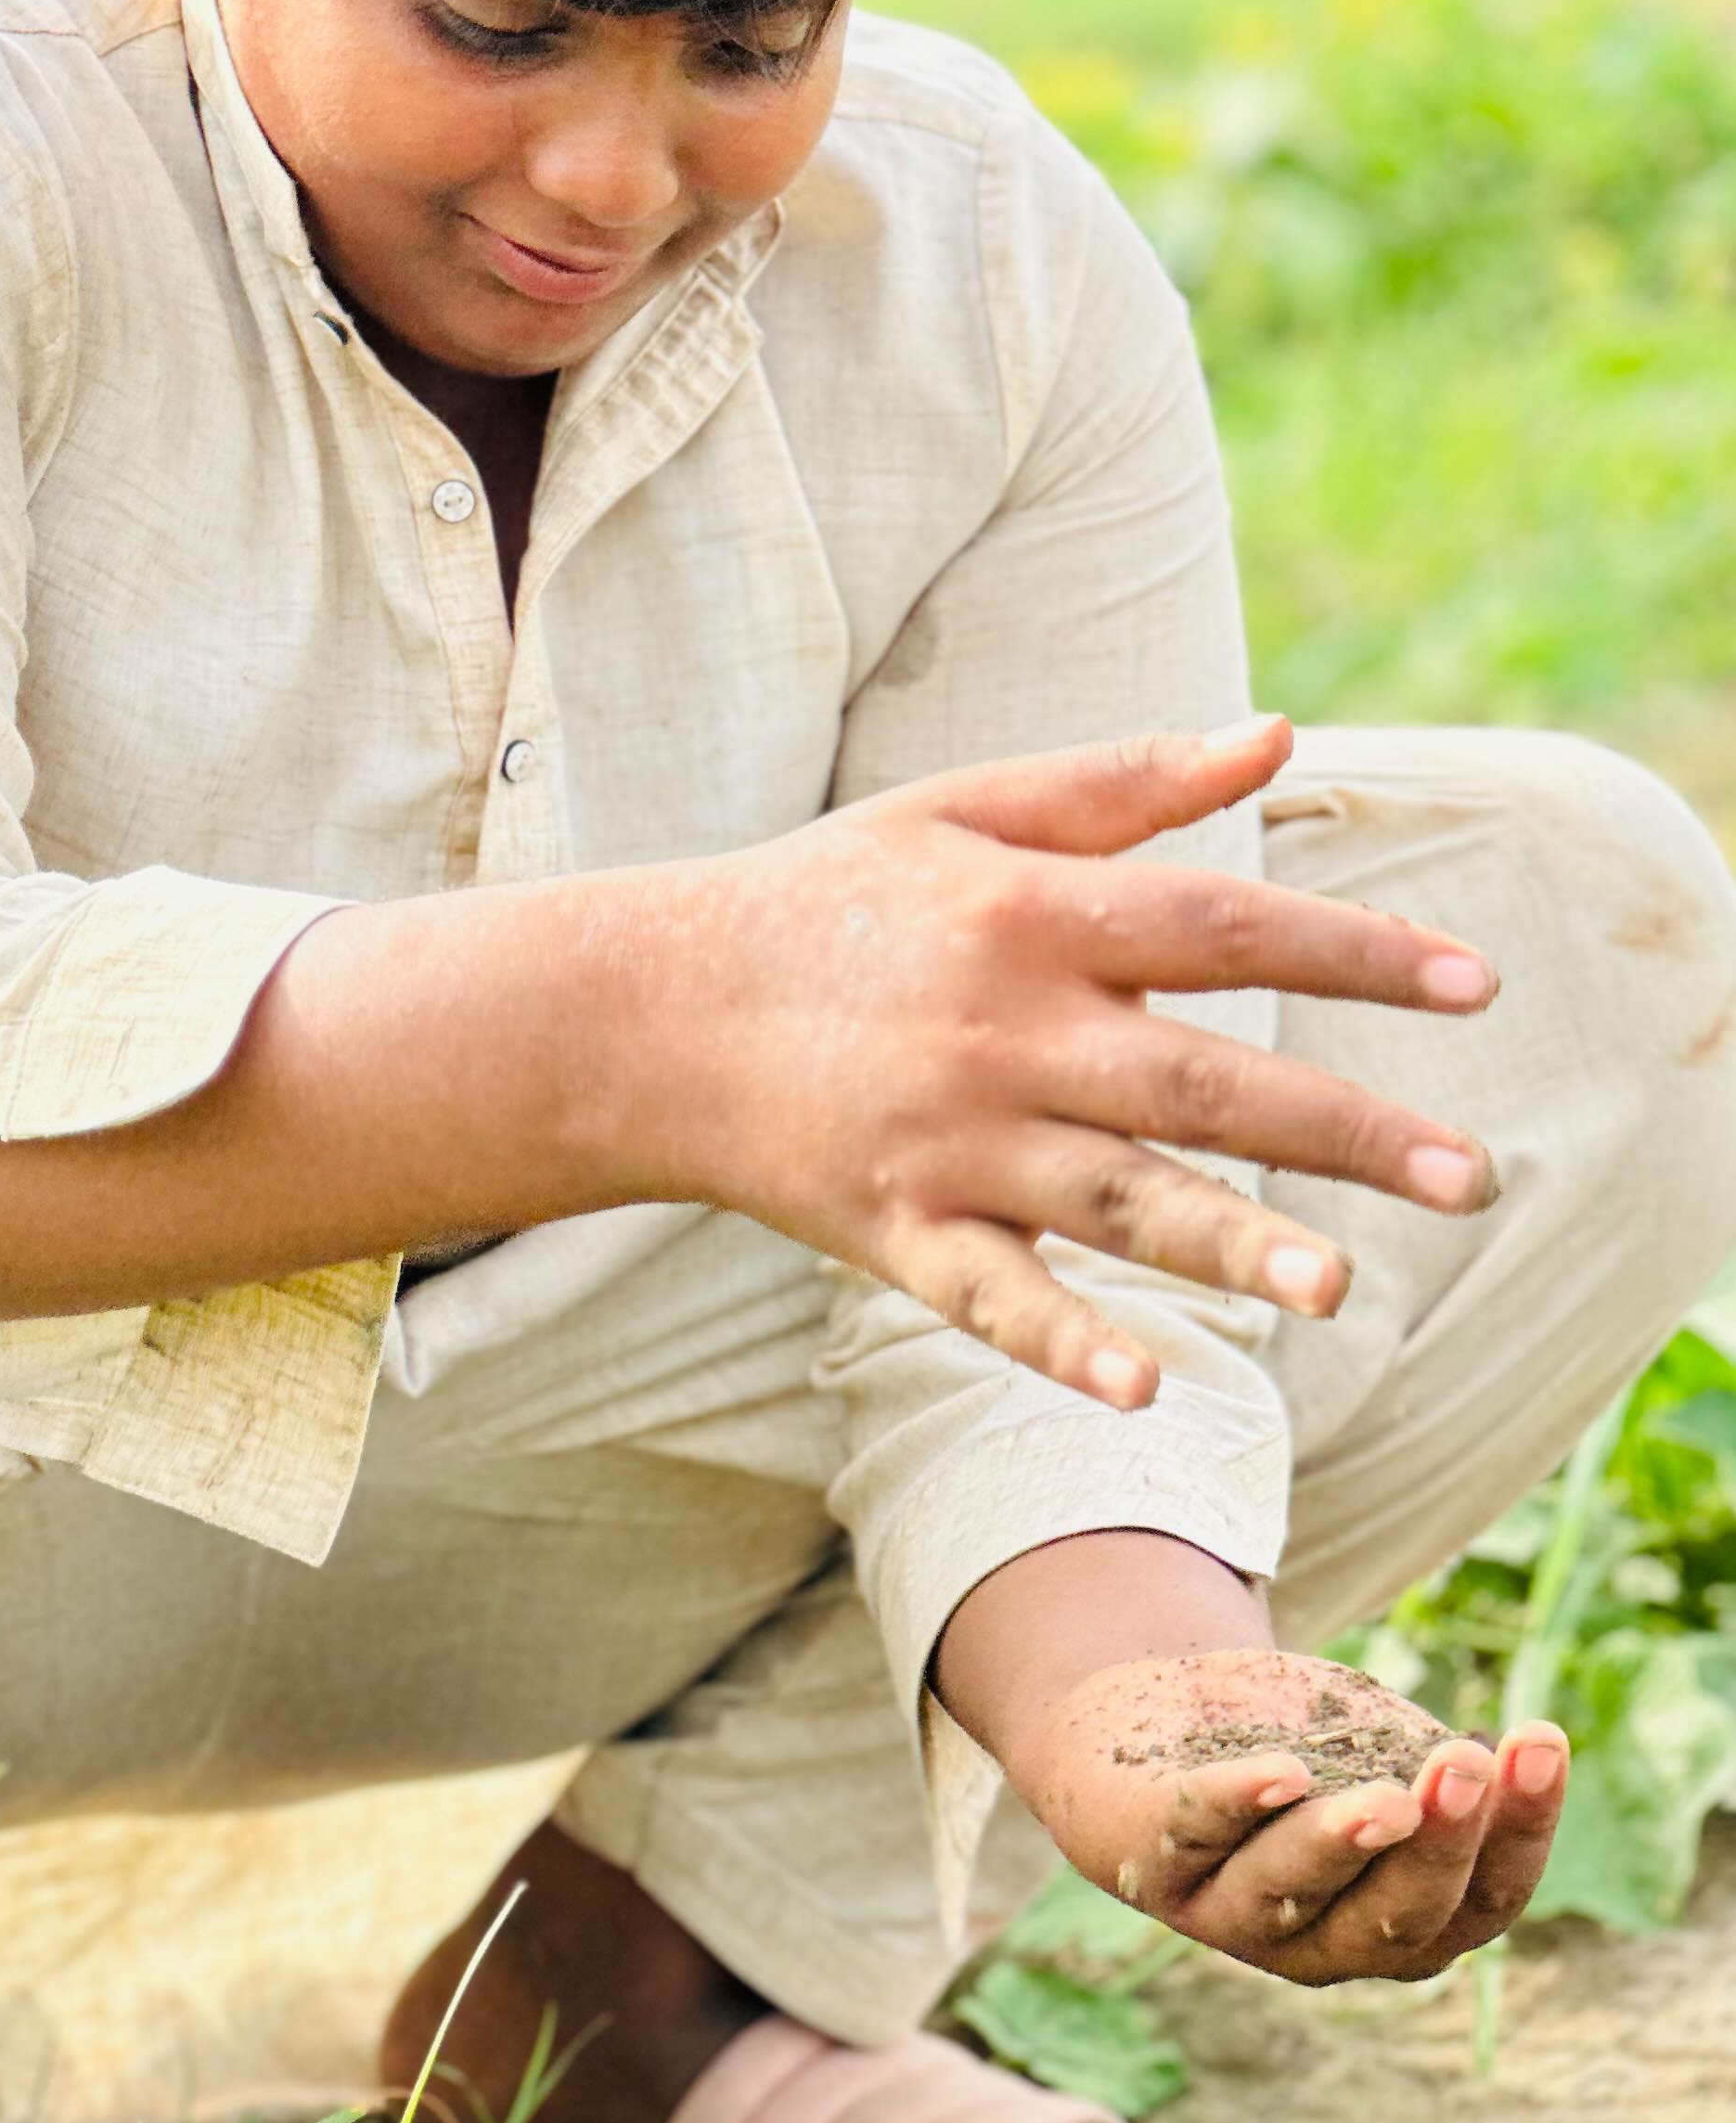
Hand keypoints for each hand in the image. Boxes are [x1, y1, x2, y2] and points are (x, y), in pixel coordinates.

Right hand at [626, 713, 1498, 1410]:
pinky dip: (1060, 1341)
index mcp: (1028, 913)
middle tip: (1473, 1176)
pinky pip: (988, 1298)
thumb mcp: (966, 811)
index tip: (1476, 984)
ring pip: (1111, 1201)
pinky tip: (1143, 1385)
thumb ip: (1124, 782)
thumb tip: (1276, 736)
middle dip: (1342, 1131)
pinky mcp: (894, 1229)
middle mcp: (1001, 1029)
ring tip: (1341, 1289)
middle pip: (1197, 1079)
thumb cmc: (826, 898)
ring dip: (1228, 1246)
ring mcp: (946, 1139)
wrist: (646, 1010)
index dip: (1352, 953)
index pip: (1222, 928)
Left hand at [1012, 1643, 1568, 1984]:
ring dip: (1340, 1844)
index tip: (1541, 1740)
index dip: (1521, 1831)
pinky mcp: (1154, 1865)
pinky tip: (1282, 1773)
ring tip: (1388, 1800)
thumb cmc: (1297, 1744)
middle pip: (1394, 1919)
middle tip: (1465, 1766)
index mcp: (1405, 1925)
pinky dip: (1237, 1803)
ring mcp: (1232, 1913)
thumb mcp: (1383, 1751)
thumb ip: (1432, 1770)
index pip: (1484, 1902)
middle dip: (1436, 1846)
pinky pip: (1197, 1835)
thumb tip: (1511, 1760)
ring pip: (1291, 1894)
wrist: (1152, 1724)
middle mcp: (1322, 1944)